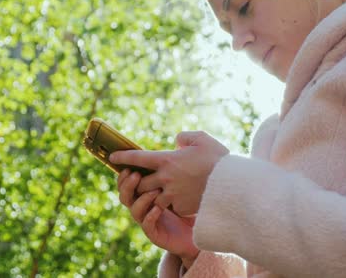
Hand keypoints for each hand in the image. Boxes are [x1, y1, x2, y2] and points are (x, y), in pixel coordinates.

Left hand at [111, 131, 228, 215]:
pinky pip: (169, 206)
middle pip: (140, 183)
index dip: (123, 156)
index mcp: (168, 160)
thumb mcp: (202, 139)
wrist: (233, 186)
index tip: (112, 157)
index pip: (138, 158)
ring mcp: (172, 195)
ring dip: (154, 194)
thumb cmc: (218, 160)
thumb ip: (185, 137)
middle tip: (142, 178)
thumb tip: (176, 142)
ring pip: (153, 197)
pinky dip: (170, 202)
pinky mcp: (181, 207)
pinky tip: (180, 197)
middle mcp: (166, 178)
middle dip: (139, 182)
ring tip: (161, 189)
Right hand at [117, 169, 199, 262]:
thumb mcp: (180, 179)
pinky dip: (150, 216)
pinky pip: (147, 225)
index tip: (125, 163)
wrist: (198, 226)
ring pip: (134, 210)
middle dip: (127, 185)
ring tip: (155, 191)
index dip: (123, 175)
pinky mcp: (156, 233)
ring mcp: (148, 220)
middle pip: (125, 196)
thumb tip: (178, 139)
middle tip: (136, 175)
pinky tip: (158, 208)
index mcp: (144, 191)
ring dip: (142, 199)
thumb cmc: (190, 199)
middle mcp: (143, 206)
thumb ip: (174, 162)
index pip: (126, 183)